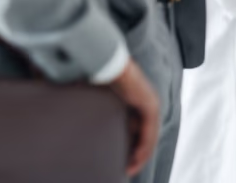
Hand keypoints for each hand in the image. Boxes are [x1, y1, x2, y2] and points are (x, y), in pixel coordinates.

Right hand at [108, 58, 159, 175]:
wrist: (107, 65)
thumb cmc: (100, 78)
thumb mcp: (102, 100)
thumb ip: (101, 111)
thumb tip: (85, 121)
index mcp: (137, 99)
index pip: (138, 128)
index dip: (132, 145)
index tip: (123, 160)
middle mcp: (148, 102)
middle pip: (146, 134)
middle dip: (137, 154)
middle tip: (128, 169)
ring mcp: (151, 104)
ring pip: (149, 136)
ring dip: (141, 155)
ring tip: (131, 169)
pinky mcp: (150, 107)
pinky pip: (149, 133)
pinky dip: (144, 148)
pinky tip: (137, 160)